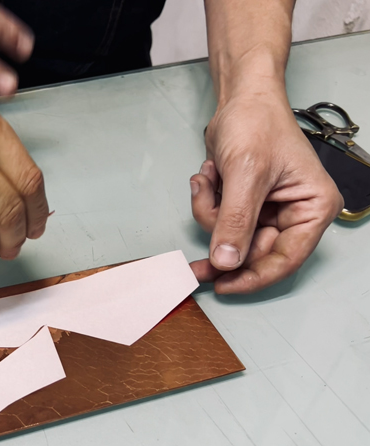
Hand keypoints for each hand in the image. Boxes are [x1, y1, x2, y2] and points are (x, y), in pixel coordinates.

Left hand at [189, 89, 343, 293]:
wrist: (240, 97)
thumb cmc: (257, 123)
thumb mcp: (247, 174)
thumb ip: (236, 221)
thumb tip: (227, 261)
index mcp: (311, 208)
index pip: (284, 259)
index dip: (252, 277)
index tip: (222, 286)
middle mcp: (293, 213)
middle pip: (252, 252)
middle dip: (221, 239)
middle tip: (195, 261)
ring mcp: (267, 210)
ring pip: (230, 237)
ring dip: (210, 213)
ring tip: (208, 181)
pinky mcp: (244, 203)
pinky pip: (219, 220)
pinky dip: (206, 202)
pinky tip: (208, 176)